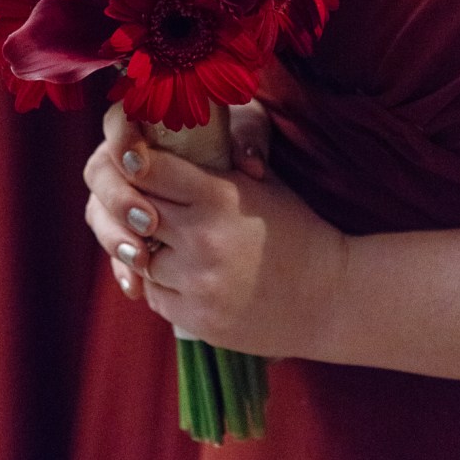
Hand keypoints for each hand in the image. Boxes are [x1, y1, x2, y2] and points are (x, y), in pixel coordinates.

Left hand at [84, 103, 346, 358]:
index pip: (149, 169)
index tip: (127, 157)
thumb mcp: (261, 187)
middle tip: (138, 200)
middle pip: (134, 211)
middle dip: (132, 204)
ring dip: (147, 249)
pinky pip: (154, 295)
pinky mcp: (197, 319)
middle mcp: (202, 238)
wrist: (332, 297)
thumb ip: (213, 166)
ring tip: (170, 242)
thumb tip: (162, 141)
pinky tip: (187, 276)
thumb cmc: (296, 231)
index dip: (131, 160)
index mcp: (219, 197)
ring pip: (139, 257)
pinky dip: (163, 284)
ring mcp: (198, 282)